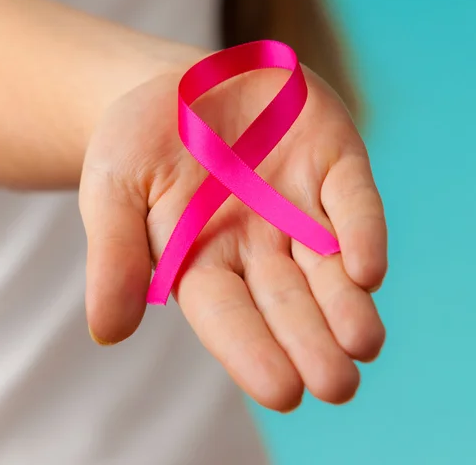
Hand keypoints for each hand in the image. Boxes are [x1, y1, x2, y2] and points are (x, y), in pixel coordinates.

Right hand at [79, 55, 386, 411]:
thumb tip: (108, 332)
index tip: (282, 392)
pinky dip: (363, 233)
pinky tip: (367, 271)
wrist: (182, 85)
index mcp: (204, 259)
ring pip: (329, 264)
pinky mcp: (331, 165)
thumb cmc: (140, 140)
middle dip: (312, 342)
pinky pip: (352, 201)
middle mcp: (260, 243)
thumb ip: (114, 254)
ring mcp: (300, 206)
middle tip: (338, 385)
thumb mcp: (114, 186)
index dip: (252, 351)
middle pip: (289, 300)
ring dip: (348, 305)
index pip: (228, 315)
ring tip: (364, 343)